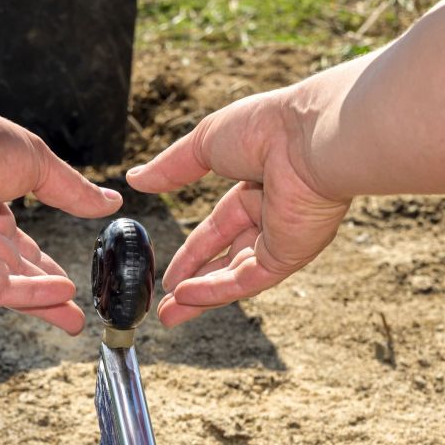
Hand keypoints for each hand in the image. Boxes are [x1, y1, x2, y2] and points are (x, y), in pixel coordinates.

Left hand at [0, 103, 121, 334]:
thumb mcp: (40, 165)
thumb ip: (74, 191)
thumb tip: (111, 202)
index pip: (20, 241)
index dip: (45, 262)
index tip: (70, 276)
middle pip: (17, 270)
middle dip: (47, 291)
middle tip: (75, 311)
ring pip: (11, 286)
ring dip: (44, 302)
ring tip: (74, 321)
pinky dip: (32, 293)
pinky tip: (63, 293)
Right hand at [126, 89, 349, 327]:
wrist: (308, 137)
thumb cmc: (265, 128)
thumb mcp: (205, 143)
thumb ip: (172, 166)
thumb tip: (136, 178)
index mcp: (256, 187)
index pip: (219, 228)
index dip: (192, 252)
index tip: (168, 272)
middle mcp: (271, 216)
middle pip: (226, 259)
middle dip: (194, 283)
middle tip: (166, 306)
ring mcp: (281, 238)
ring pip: (235, 276)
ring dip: (201, 297)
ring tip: (168, 316)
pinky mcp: (289, 255)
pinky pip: (247, 280)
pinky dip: (216, 290)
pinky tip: (187, 297)